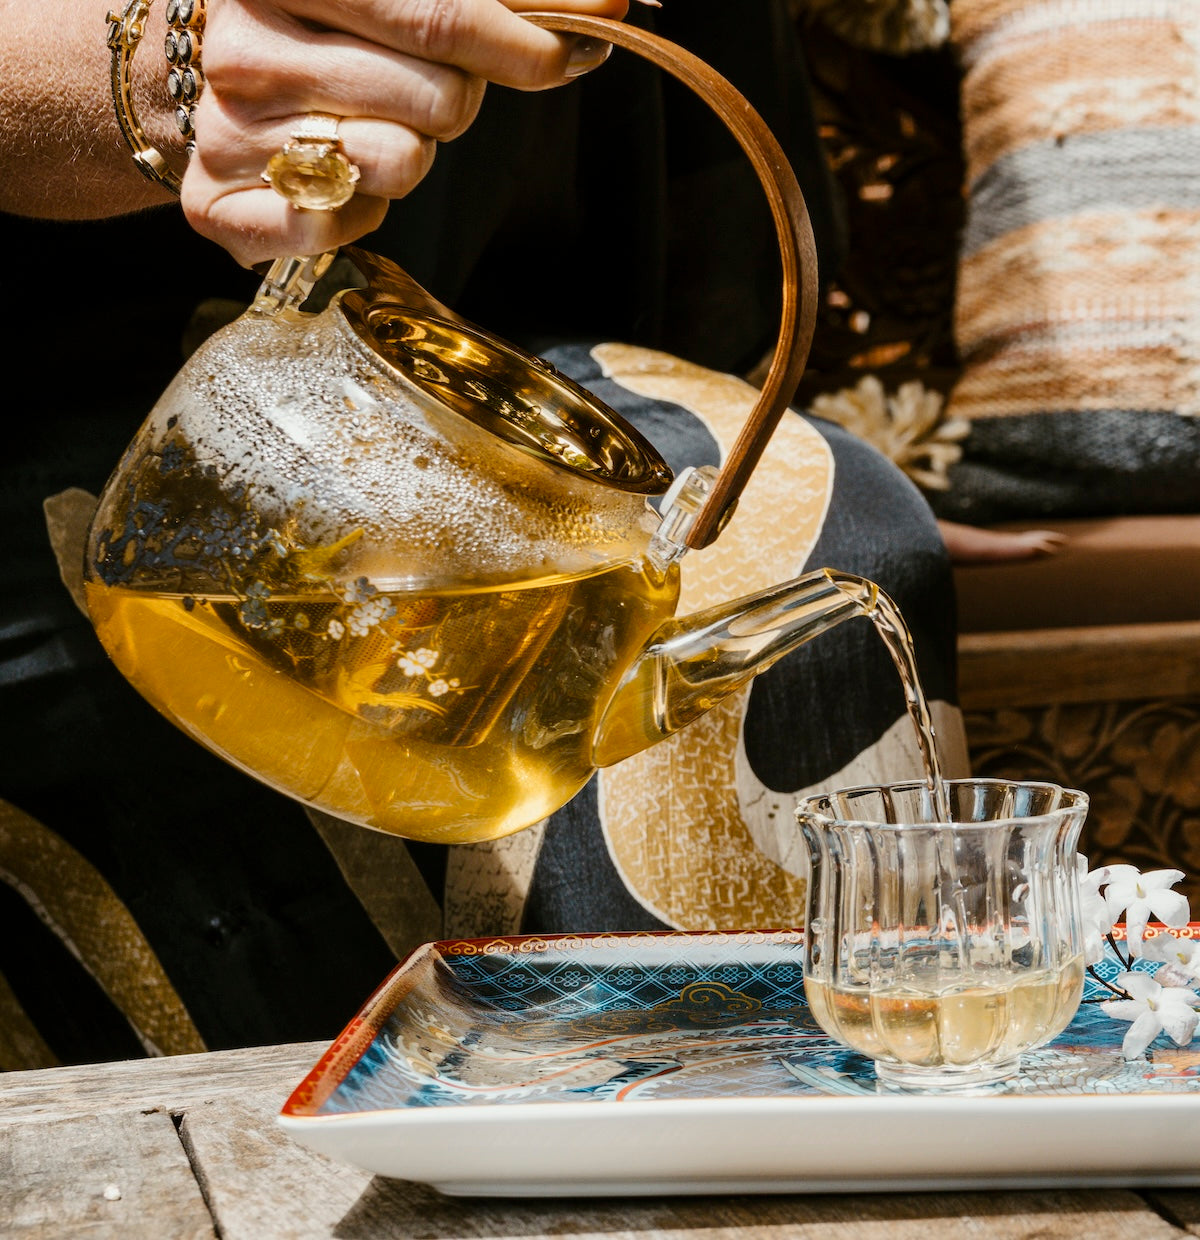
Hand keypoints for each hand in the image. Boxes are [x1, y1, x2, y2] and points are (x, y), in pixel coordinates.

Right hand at [182, 0, 628, 265]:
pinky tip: (334, 179)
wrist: (191, 81)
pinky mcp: (217, 208)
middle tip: (420, 90)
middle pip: (437, 100)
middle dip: (455, 101)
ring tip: (368, 127)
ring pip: (397, 165)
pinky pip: (336, 231)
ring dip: (409, 156)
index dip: (523, 46)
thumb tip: (612, 4)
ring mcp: (223, 131)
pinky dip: (356, 214)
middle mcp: (245, 48)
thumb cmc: (321, 28)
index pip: (441, 14)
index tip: (569, 56)